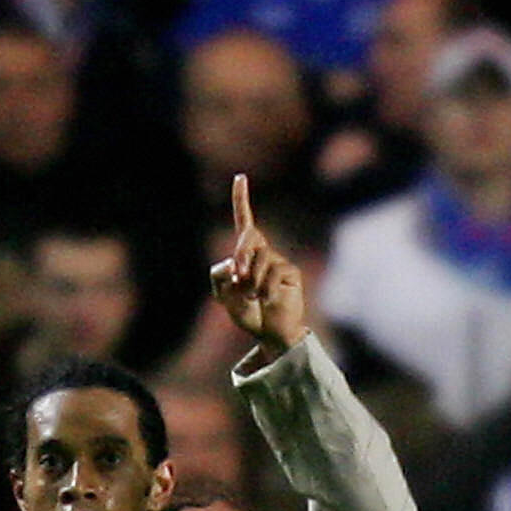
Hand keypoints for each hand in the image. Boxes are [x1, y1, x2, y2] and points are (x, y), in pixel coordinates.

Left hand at [210, 175, 308, 354]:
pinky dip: (264, 288)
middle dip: (241, 254)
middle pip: (250, 237)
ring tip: (253, 297)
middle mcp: (264, 253)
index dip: (241, 200)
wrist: (269, 333)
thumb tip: (231, 262)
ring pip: (260, 258)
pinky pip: (274, 272)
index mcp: (246, 255)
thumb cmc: (247, 313)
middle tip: (238, 277)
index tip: (240, 177)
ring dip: (251, 281)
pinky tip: (266, 299)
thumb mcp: (224, 297)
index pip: (244, 222)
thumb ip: (220, 277)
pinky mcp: (291, 273)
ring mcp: (279, 261)